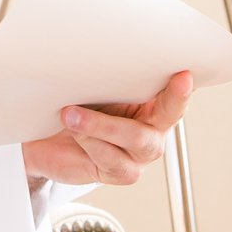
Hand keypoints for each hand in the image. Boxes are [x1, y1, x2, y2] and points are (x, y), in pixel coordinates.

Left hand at [22, 70, 192, 186]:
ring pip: (137, 138)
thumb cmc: (74, 106)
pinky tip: (74, 132)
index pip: (173, 91)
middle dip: (161, 99)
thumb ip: (105, 79)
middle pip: (168, 115)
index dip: (181, 86)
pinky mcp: (122, 173)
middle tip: (145, 82)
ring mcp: (140, 154)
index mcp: (152, 102)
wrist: (47, 142)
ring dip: (101, 124)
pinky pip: (113, 159)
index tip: (184, 74)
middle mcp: (153, 128)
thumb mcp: (90, 87)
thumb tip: (99, 57)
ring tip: (70, 114)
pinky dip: (91, 142)